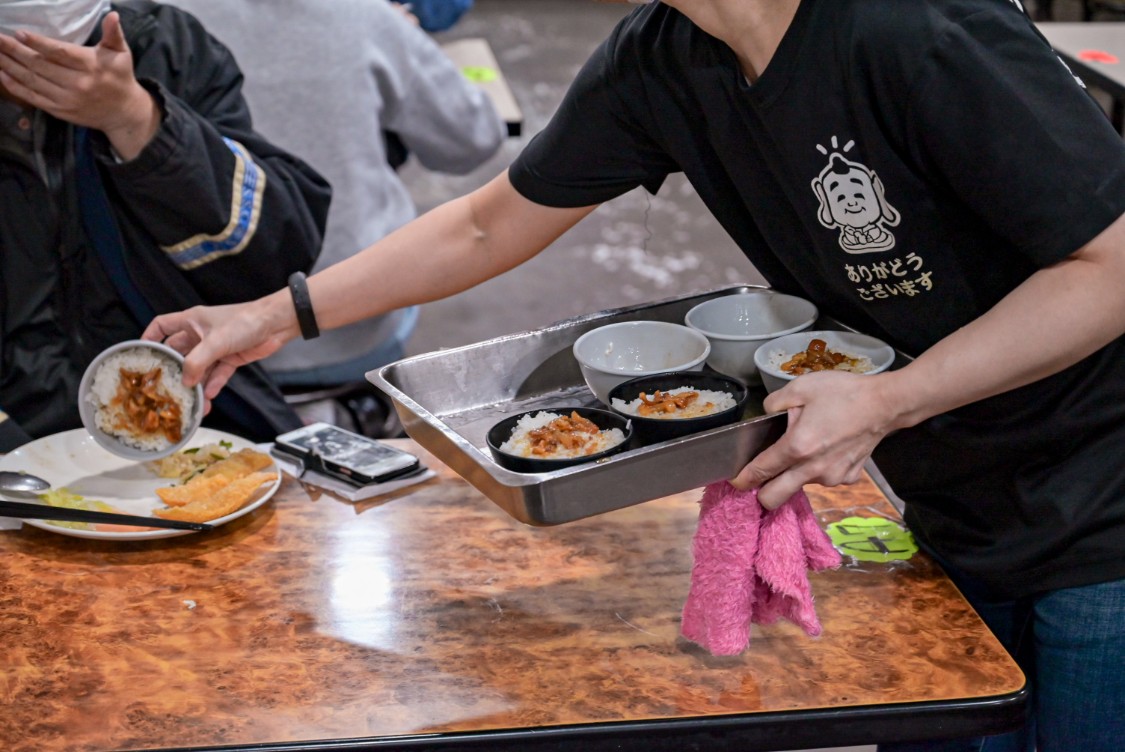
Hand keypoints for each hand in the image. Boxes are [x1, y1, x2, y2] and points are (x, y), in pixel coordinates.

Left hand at [0, 12, 159, 159]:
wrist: (124, 113)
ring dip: (10, 66)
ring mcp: (67, 99)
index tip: (20, 33)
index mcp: (91, 66)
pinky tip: (2, 74)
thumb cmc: (120, 78)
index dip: (39, 43)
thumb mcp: (121, 53)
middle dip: (15, 51)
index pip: (60, 53)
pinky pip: (33, 97)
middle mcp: (78, 84)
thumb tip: (112, 15)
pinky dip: (15, 86)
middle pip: (40, 65)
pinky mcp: (60, 111)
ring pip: (32, 80)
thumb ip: (114, 33)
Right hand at [142, 294, 295, 413]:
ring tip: (191, 403)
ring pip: (200, 368)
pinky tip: (209, 398)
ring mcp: (216, 347)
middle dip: (174, 371)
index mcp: (191, 321)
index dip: (149, 338)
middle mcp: (200, 334)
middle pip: (179, 353)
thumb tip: (186, 382)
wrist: (277, 324)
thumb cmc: (245, 321)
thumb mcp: (215, 341)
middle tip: (166, 388)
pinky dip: (213, 385)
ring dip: (196, 384)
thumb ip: (197, 362)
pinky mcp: (231, 357)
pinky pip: (217, 374)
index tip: (141, 354)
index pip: (161, 326)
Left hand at [730, 370, 899, 508]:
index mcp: (797, 447)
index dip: (743, 479)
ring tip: (809, 444)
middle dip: (763, 493)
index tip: (736, 481)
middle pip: (775, 499)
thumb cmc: (843, 393)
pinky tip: (830, 448)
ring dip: (797, 473)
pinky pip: (825, 479)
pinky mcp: (849, 479)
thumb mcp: (801, 387)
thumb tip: (767, 415)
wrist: (885, 403)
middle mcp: (813, 469)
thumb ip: (775, 403)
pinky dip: (821, 468)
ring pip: (802, 485)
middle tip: (763, 477)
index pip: (761, 471)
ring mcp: (833, 478)